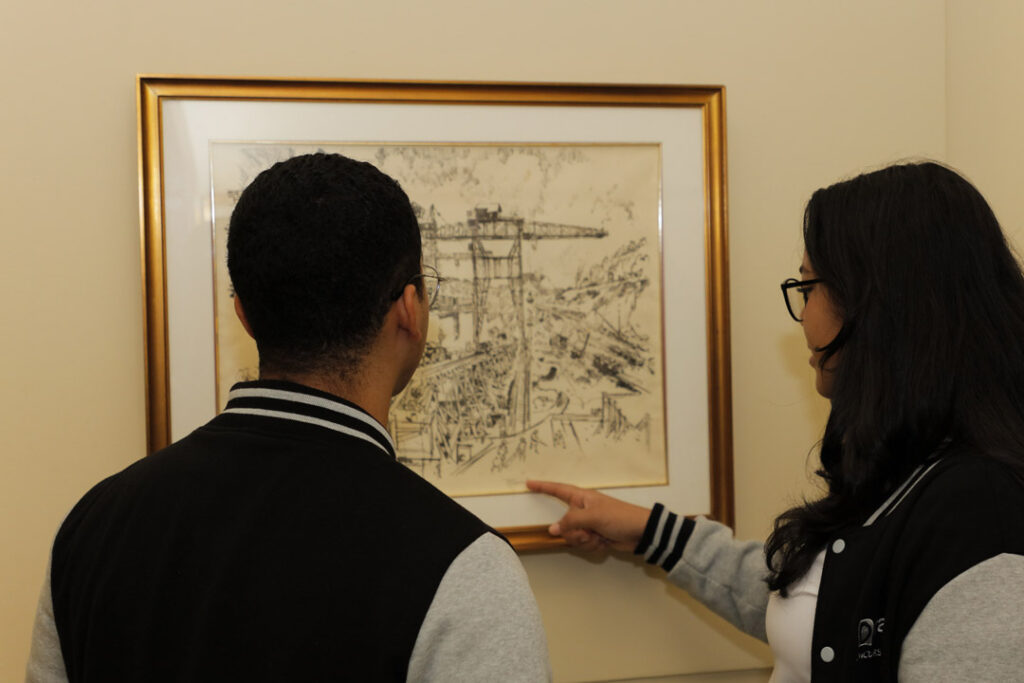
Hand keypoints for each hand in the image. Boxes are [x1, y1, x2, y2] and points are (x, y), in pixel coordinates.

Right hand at [526, 480, 650, 552]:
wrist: (640, 533)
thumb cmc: (619, 517)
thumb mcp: (594, 517)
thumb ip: (571, 522)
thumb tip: (553, 529)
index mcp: (582, 498)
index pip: (558, 490)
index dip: (543, 487)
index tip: (529, 483)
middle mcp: (583, 510)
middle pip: (564, 524)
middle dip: (574, 532)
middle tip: (589, 531)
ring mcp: (589, 524)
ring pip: (572, 537)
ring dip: (585, 541)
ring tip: (599, 536)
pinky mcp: (595, 537)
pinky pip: (583, 545)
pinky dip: (593, 546)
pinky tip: (604, 542)